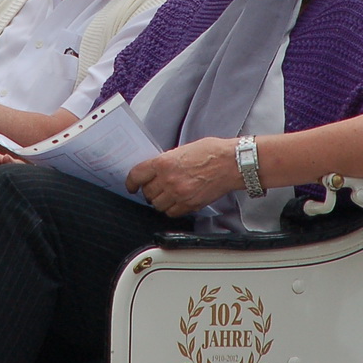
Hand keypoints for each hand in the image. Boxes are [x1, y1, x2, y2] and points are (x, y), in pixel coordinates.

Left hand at [125, 137, 241, 216]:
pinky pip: (172, 213)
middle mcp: (168, 180)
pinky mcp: (190, 205)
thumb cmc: (212, 152)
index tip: (131, 186)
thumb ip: (167, 161)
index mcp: (164, 163)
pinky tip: (178, 201)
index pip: (137, 175)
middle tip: (155, 188)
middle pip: (147, 193)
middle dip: (149, 191)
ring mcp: (179, 194)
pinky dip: (172, 209)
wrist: (232, 163)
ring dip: (160, 201)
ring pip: (158, 205)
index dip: (131, 182)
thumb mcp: (183, 149)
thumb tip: (157, 170)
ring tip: (168, 195)